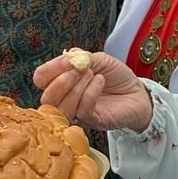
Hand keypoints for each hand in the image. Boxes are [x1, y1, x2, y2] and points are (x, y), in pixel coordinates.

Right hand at [34, 52, 152, 132]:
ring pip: (61, 106)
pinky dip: (90, 93)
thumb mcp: (98, 59)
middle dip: (62, 80)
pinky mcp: (93, 121)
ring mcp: (77, 113)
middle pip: (46, 97)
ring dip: (76, 87)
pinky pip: (82, 110)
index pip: (40, 79)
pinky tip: (100, 82)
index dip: (50, 68)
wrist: (137, 92)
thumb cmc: (116, 76)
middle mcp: (65, 100)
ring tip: (92, 74)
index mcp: (61, 82)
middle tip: (81, 69)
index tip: (69, 60)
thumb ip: (80, 57)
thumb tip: (67, 58)